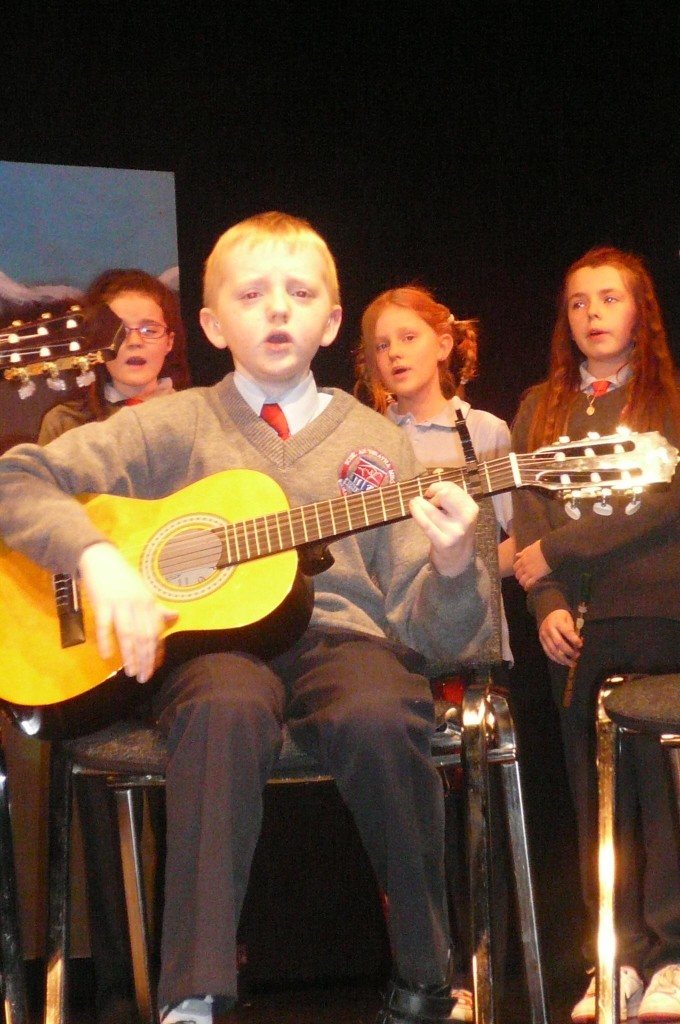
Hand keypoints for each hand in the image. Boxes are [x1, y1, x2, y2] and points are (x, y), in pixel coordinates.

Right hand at [78, 542, 177, 682]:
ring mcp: (119, 603)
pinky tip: (107, 656)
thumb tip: (176, 617)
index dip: (155, 651)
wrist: (101, 559)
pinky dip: (105, 641)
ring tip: (130, 672)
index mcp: (148, 602)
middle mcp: (137, 603)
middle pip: (144, 635)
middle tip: (143, 677)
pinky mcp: (102, 602)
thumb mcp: (143, 592)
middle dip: (145, 659)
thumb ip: (156, 608)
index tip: (153, 668)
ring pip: (127, 633)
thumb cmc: (122, 578)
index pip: (155, 631)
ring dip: (130, 654)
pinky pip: (104, 625)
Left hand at [409, 481, 477, 577]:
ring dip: (419, 504)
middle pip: (444, 494)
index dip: (437, 487)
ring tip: (415, 503)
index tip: (431, 493)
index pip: (451, 488)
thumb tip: (430, 490)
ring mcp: (455, 531)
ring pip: (431, 509)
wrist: (457, 556)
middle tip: (428, 500)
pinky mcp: (443, 542)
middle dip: (432, 494)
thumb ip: (450, 497)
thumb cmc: (454, 527)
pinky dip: (417, 513)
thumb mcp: (459, 511)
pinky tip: (413, 508)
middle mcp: (466, 519)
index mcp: (472, 507)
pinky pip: (425, 524)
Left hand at [514, 540, 551, 589]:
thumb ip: (524, 552)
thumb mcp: (531, 547)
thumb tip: (517, 555)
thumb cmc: (542, 546)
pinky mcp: (536, 576)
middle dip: (520, 577)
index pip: (515, 567)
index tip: (520, 572)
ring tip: (526, 585)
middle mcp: (524, 566)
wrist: (550, 549)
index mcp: (523, 558)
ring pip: (522, 580)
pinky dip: (528, 586)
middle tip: (523, 579)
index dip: (517, 570)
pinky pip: (529, 583)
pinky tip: (529, 588)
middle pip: (518, 575)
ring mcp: (529, 571)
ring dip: (523, 583)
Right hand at [538, 609, 582, 666]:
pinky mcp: (541, 641)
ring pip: (552, 650)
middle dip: (569, 651)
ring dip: (563, 659)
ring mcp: (544, 636)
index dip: (574, 639)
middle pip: (558, 643)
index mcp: (558, 622)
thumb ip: (573, 631)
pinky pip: (548, 652)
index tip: (581, 645)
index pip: (566, 632)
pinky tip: (563, 662)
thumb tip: (578, 645)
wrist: (546, 613)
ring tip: (571, 663)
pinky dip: (556, 659)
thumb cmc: (561, 617)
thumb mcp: (568, 619)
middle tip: (577, 655)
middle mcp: (549, 629)